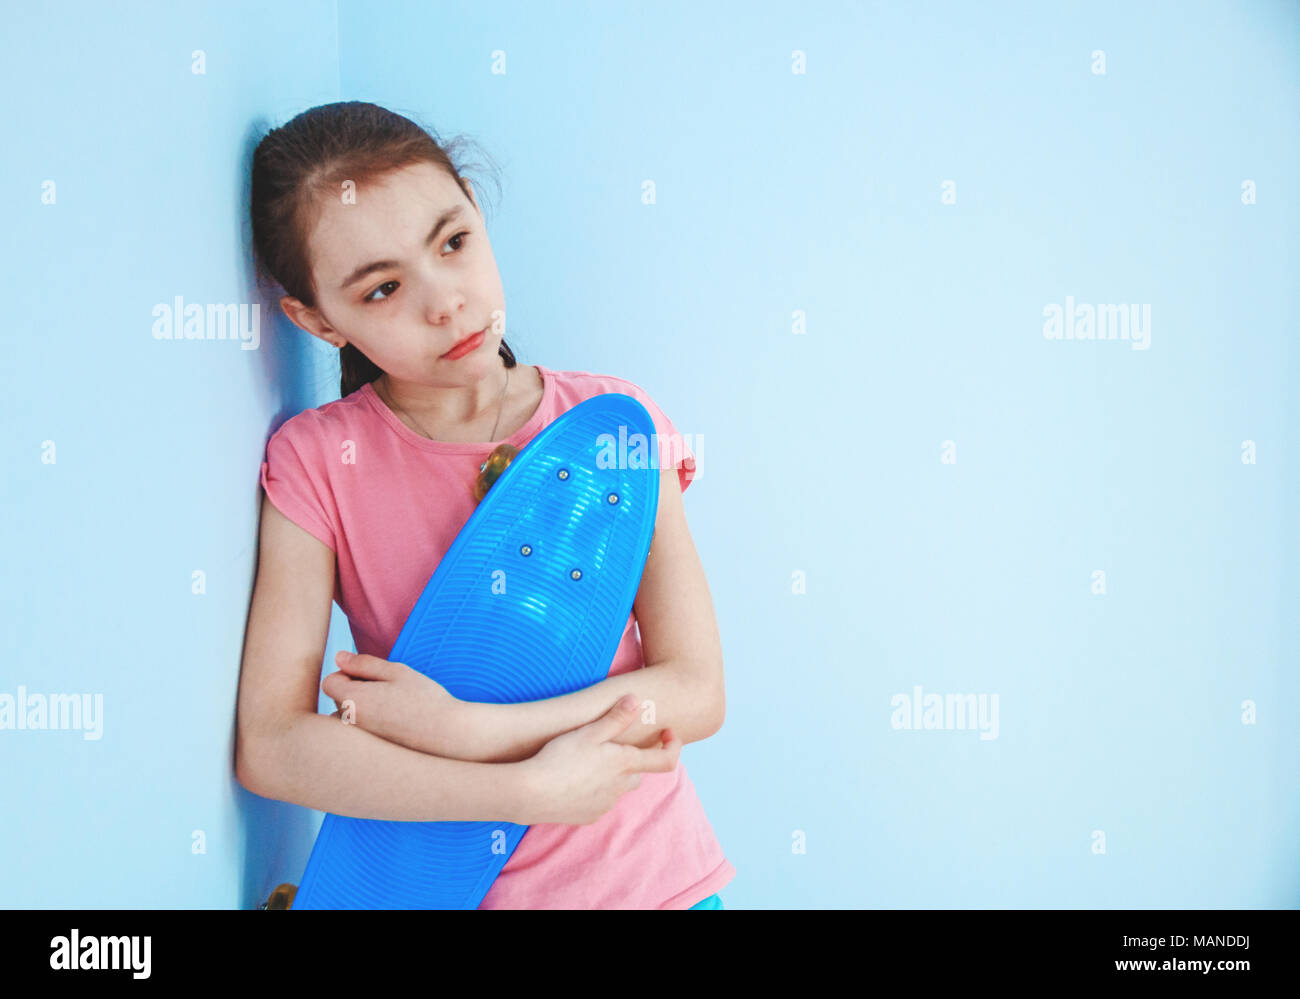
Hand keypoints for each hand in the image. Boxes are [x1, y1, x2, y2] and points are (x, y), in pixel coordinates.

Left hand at [321, 651, 472, 759]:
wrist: (448, 735)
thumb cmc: (425, 699)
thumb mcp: (396, 672)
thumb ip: (364, 663)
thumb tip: (338, 657)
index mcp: (353, 700)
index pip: (329, 682)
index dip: (347, 673)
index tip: (371, 675)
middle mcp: (350, 724)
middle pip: (338, 700)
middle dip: (354, 691)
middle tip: (387, 691)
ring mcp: (359, 741)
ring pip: (348, 718)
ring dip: (360, 710)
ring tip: (390, 709)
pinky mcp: (370, 752)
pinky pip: (359, 734)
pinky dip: (370, 726)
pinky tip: (393, 724)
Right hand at [517, 693, 681, 825]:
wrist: (530, 793)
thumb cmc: (559, 758)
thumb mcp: (589, 732)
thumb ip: (616, 718)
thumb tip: (637, 700)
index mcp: (624, 764)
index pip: (665, 760)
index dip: (673, 746)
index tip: (669, 733)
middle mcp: (619, 788)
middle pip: (637, 773)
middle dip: (631, 760)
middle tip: (611, 745)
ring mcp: (604, 805)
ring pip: (618, 788)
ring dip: (611, 776)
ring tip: (587, 761)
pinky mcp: (588, 817)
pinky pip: (599, 801)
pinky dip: (594, 790)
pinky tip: (575, 780)